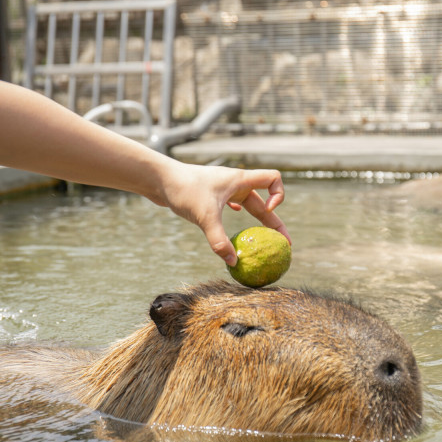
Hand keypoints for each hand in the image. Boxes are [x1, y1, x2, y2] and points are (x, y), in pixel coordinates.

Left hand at [159, 162, 289, 265]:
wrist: (158, 178)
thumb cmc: (183, 190)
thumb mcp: (204, 217)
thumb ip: (219, 240)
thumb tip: (233, 262)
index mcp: (240, 180)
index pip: (273, 179)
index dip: (278, 195)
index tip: (268, 211)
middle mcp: (235, 183)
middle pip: (264, 201)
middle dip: (274, 222)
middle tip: (282, 244)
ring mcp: (224, 189)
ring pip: (248, 205)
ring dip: (257, 219)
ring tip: (262, 239)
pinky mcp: (212, 195)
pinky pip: (233, 205)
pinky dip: (239, 215)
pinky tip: (235, 222)